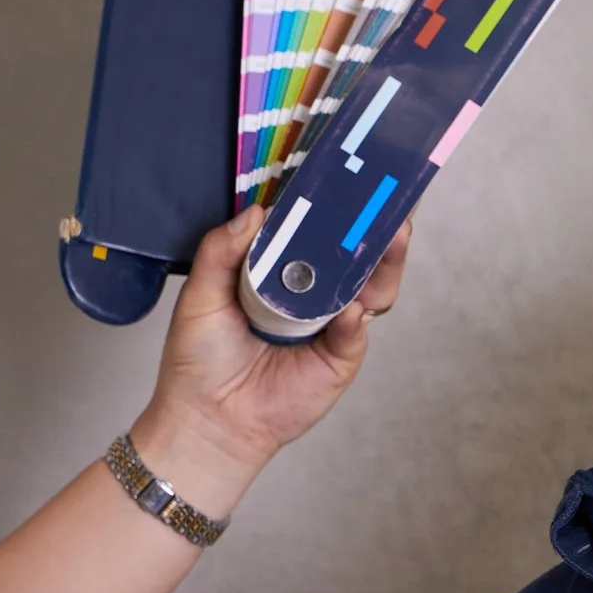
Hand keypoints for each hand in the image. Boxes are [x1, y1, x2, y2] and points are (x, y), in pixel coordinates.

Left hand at [135, 202, 410, 515]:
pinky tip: (350, 309)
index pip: (318, 230)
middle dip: (378, 225)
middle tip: (391, 198)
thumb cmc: (199, 358)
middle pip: (357, 253)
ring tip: (393, 235)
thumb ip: (222, 250)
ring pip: (371, 286)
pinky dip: (355, 318)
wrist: (205, 419)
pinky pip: (356, 331)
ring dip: (385, 260)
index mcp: (282, 271)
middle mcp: (314, 293)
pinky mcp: (340, 357)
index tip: (351, 174)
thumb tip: (256, 211)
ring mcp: (331, 323)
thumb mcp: (201, 294)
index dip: (337, 204)